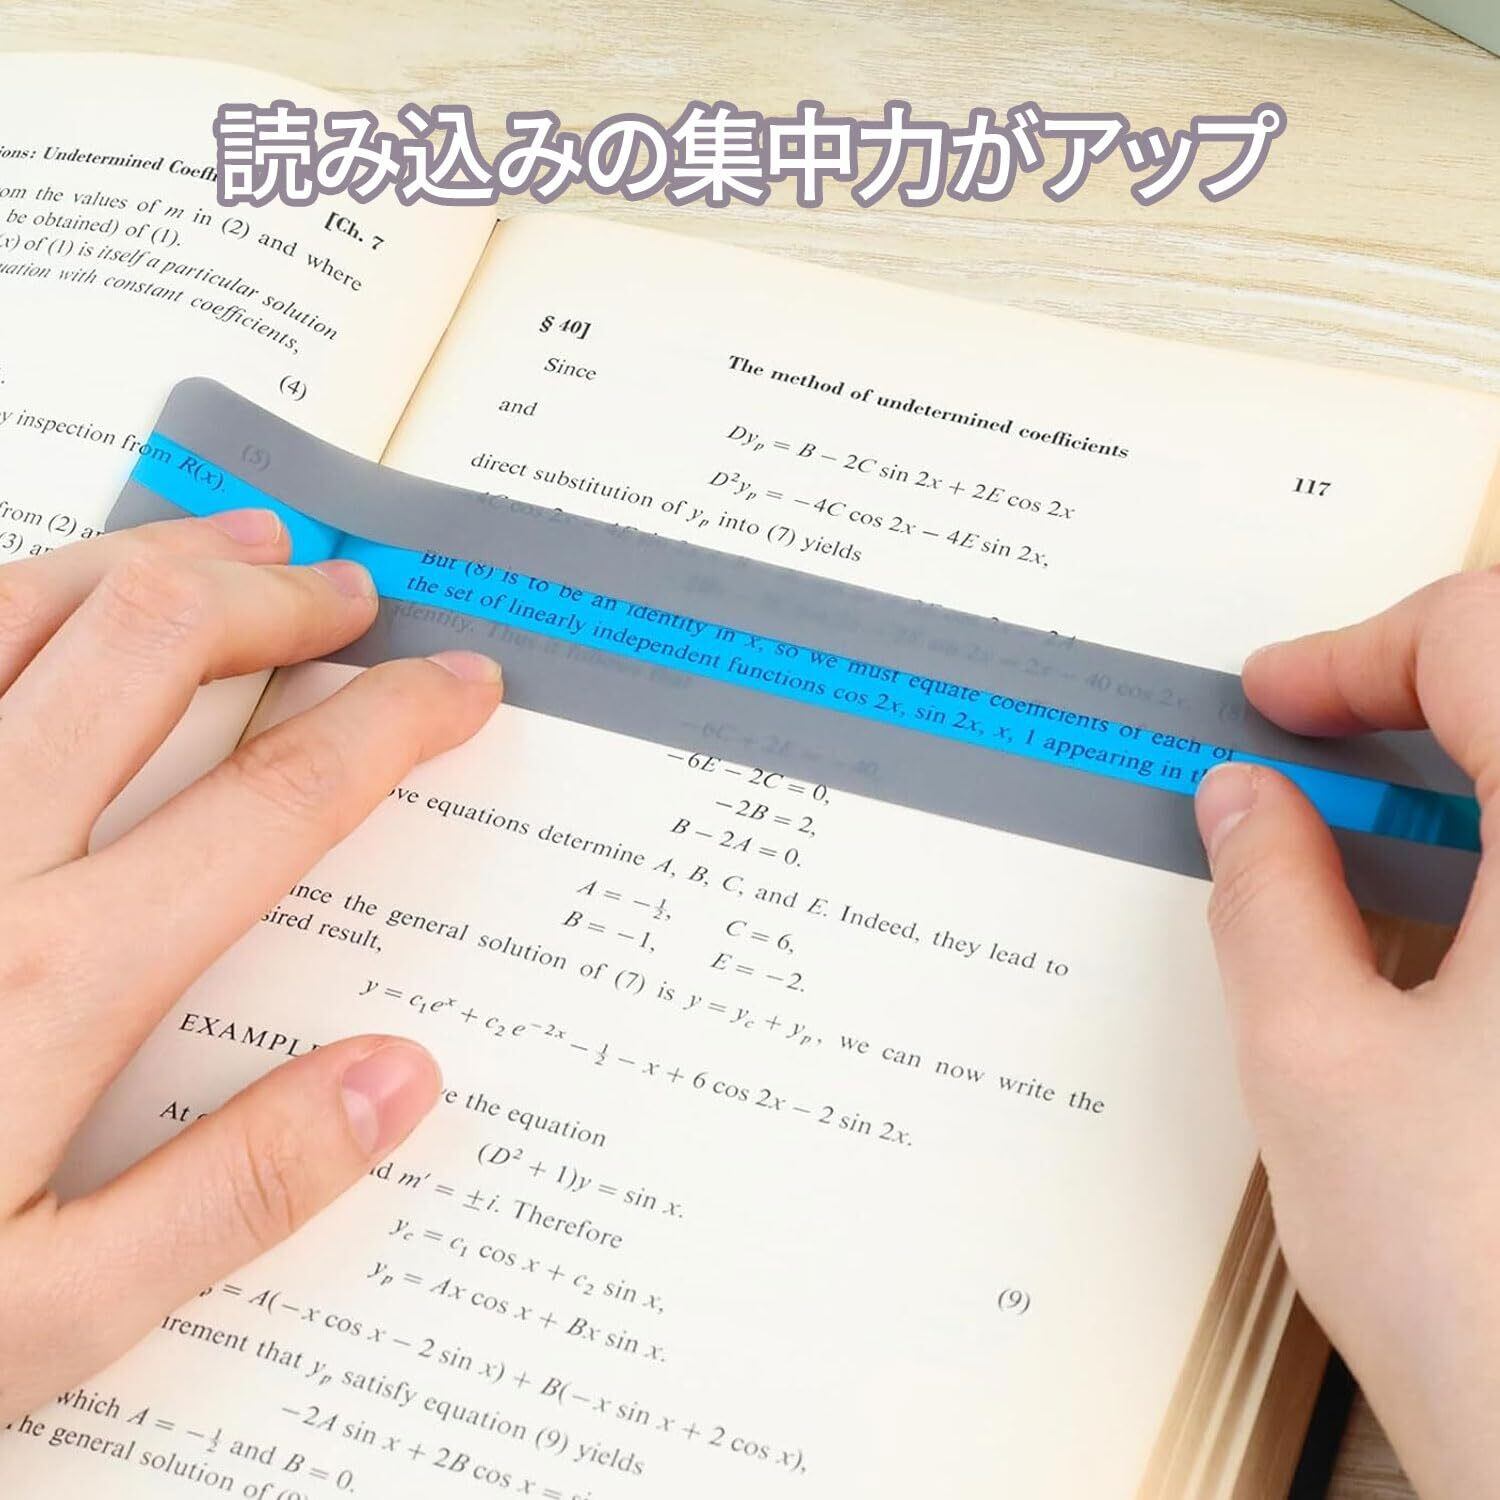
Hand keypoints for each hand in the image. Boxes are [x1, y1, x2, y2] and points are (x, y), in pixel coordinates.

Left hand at [0, 509, 500, 1421]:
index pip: (280, 801)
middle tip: (346, 597)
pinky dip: (1, 593)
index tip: (458, 685)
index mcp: (53, 978)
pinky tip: (42, 594)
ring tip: (231, 545)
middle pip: (153, 649)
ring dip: (146, 559)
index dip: (392, 722)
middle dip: (276, 601)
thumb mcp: (41, 1313)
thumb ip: (233, 1193)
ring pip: (20, 607)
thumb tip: (402, 1079)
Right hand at [1195, 570, 1499, 1499]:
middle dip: (1424, 688)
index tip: (1274, 697)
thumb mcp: (1317, 1069)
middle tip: (1320, 743)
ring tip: (1376, 831)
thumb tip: (1245, 803)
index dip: (1356, 650)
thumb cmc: (1496, 1300)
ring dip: (1475, 776)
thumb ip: (1265, 900)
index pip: (1482, 641)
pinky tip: (1453, 924)